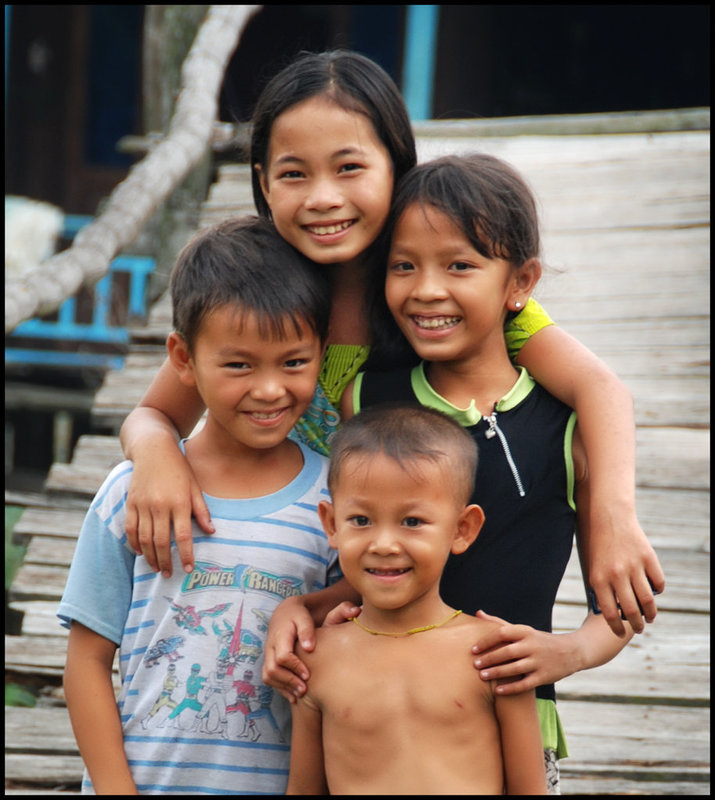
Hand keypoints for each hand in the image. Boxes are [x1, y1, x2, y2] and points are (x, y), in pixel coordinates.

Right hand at [124, 442, 212, 575]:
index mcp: (179, 502)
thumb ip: (202, 510)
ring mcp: (143, 505)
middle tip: (168, 575)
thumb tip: (211, 532)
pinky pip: (130, 529)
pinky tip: (140, 553)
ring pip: (144, 539)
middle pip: (161, 542)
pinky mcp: (131, 503)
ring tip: (156, 568)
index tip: (188, 569)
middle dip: (165, 562)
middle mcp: (160, 506)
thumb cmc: (179, 468)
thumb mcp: (195, 486)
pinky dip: (134, 544)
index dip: (186, 555)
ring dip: (150, 557)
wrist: (153, 449)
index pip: (183, 536)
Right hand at [262, 599, 359, 702]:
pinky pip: (269, 678)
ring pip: (268, 676)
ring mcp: (268, 655)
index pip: (282, 656)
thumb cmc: (297, 616)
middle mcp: (270, 647)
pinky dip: (280, 688)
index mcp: (279, 636)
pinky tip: (293, 696)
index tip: (308, 675)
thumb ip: (307, 630)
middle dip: (288, 681)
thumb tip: (309, 648)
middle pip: (272, 669)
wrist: (284, 613)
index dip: (294, 667)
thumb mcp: (304, 617)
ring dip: (283, 687)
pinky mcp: (269, 661)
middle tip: (304, 690)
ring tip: (300, 695)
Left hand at [472, 611, 578, 694]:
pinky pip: (525, 684)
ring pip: (514, 668)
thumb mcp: (523, 629)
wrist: (571, 652)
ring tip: (481, 677)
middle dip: (489, 658)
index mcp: (526, 632)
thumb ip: (500, 623)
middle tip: (474, 664)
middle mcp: (532, 645)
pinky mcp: (544, 677)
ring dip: (496, 673)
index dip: (486, 641)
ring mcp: (539, 662)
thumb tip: (478, 613)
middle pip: (507, 652)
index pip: (502, 633)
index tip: (473, 649)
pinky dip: (510, 688)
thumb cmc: (538, 640)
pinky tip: (497, 691)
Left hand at [587, 511, 664, 635]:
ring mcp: (634, 566)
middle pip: (631, 610)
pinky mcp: (648, 558)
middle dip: (636, 624)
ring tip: (650, 618)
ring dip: (650, 613)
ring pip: (647, 600)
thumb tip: (611, 615)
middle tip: (640, 629)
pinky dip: (658, 591)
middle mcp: (617, 574)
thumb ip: (601, 590)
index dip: (617, 628)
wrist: (609, 518)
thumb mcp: (593, 568)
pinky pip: (658, 582)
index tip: (621, 634)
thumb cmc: (598, 547)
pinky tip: (654, 594)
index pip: (609, 613)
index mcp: (598, 579)